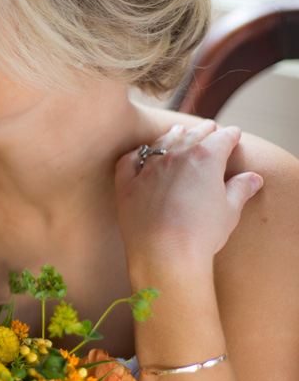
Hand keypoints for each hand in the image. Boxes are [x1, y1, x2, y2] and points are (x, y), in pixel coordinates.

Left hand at [114, 121, 262, 275]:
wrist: (165, 253)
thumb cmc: (202, 233)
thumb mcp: (229, 211)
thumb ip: (239, 189)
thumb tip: (252, 178)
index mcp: (205, 158)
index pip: (221, 139)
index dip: (229, 136)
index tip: (234, 134)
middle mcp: (174, 156)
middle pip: (191, 136)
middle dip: (203, 131)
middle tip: (210, 127)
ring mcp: (148, 169)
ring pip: (160, 144)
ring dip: (172, 136)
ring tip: (178, 131)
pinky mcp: (127, 185)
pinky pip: (129, 161)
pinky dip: (136, 155)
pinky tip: (139, 155)